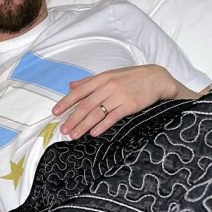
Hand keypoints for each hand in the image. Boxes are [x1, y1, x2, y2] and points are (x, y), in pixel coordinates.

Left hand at [52, 65, 201, 139]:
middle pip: (85, 105)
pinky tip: (93, 133)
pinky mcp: (129, 105)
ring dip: (83, 125)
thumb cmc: (131, 78)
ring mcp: (118, 96)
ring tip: (74, 135)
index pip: (79, 92)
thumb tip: (71, 85)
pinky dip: (102, 126)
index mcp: (101, 78)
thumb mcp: (109, 75)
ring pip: (96, 113)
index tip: (55, 112)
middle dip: (72, 119)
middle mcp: (108, 86)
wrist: (156, 79)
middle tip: (63, 130)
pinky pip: (112, 117)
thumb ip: (89, 82)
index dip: (66, 102)